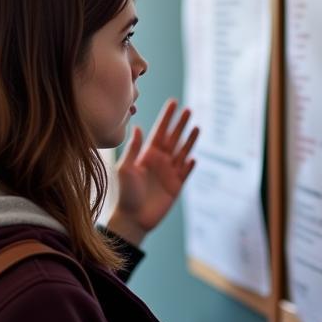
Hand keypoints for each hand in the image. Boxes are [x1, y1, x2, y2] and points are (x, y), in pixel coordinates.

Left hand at [106, 99, 198, 245]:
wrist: (132, 218)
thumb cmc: (125, 193)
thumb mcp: (125, 168)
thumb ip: (133, 149)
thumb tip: (138, 127)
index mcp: (147, 154)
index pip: (160, 131)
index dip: (167, 117)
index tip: (173, 103)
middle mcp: (159, 161)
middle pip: (173, 138)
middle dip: (180, 124)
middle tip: (189, 109)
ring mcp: (169, 173)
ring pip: (182, 152)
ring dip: (189, 140)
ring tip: (197, 127)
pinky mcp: (176, 186)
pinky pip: (186, 172)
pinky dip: (190, 165)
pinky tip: (194, 158)